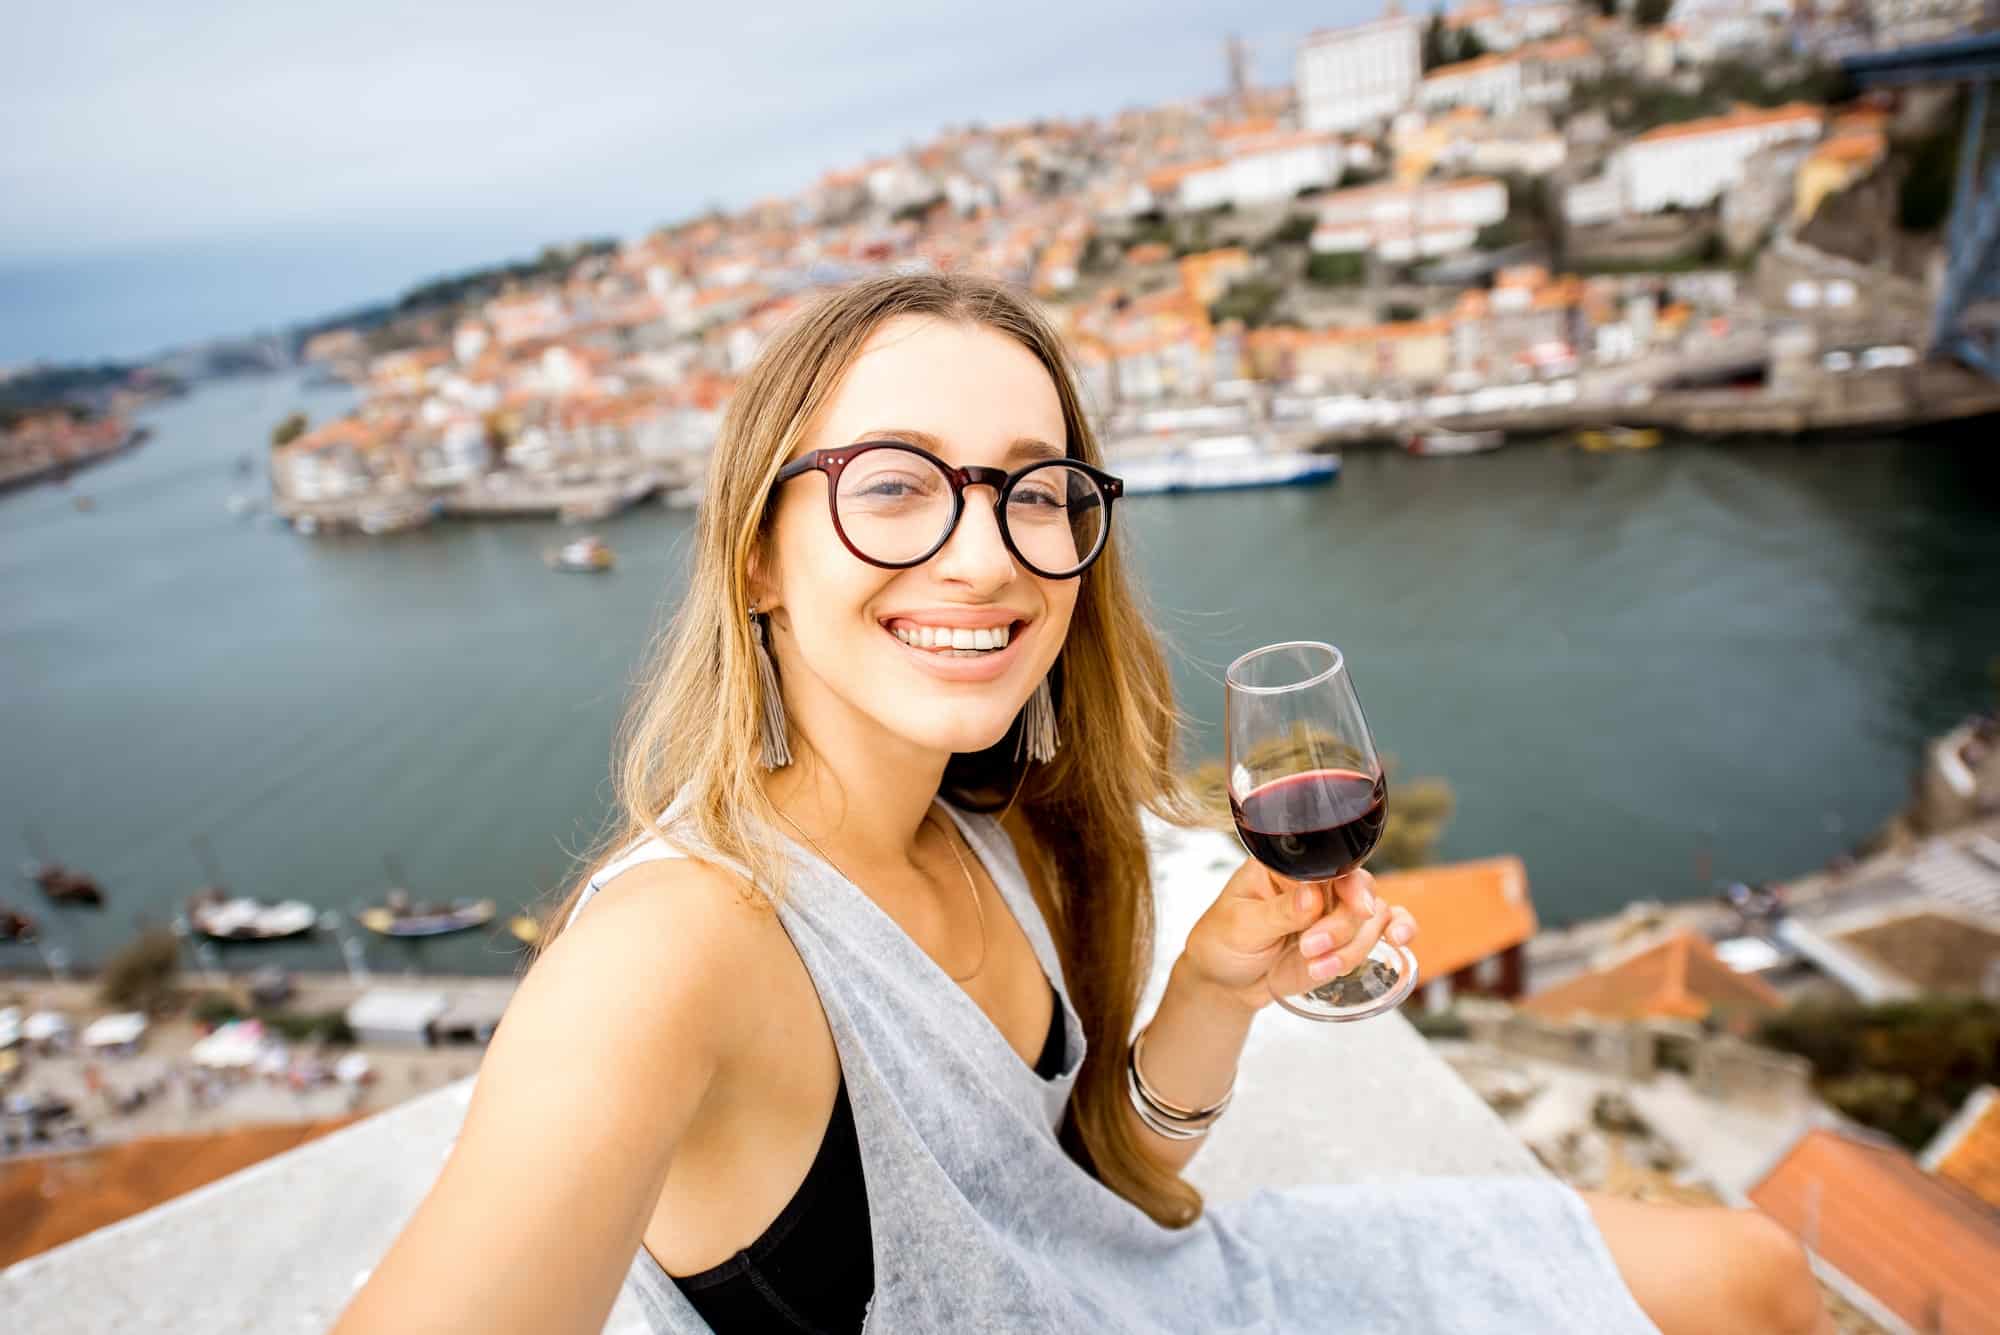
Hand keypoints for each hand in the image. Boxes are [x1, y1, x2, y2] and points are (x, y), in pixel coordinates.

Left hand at [1180, 859, 1418, 1013]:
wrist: (1225, 981)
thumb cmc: (1223, 941)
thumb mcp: (1240, 925)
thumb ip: (1277, 913)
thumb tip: (1311, 896)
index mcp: (1286, 864)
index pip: (1328, 861)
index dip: (1349, 884)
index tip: (1358, 907)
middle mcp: (1317, 882)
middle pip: (1359, 890)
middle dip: (1344, 925)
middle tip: (1311, 947)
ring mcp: (1334, 911)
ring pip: (1372, 918)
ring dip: (1351, 947)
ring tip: (1315, 968)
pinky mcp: (1345, 940)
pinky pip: (1383, 930)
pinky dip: (1398, 933)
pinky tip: (1400, 942)